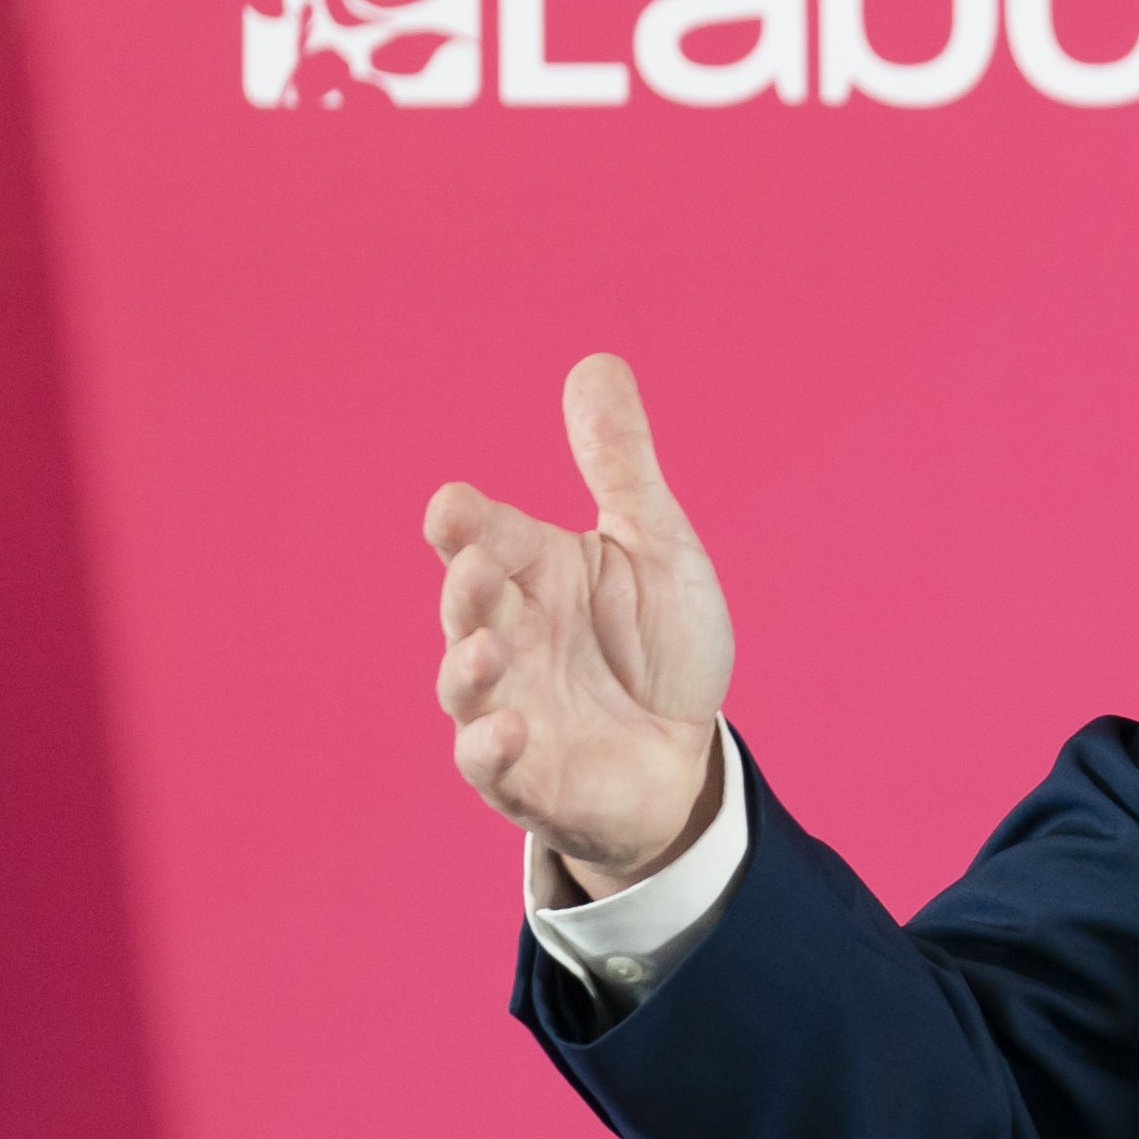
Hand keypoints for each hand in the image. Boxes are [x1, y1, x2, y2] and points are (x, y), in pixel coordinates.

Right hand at [425, 353, 737, 888]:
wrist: (684, 755)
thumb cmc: (659, 646)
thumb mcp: (655, 546)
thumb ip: (620, 463)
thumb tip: (597, 361)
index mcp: (534, 574)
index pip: (487, 537)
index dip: (467, 523)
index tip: (454, 504)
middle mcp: (508, 636)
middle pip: (469, 606)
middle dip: (468, 586)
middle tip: (477, 561)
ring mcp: (510, 708)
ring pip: (467, 687)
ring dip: (470, 667)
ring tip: (489, 647)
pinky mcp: (528, 778)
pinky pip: (494, 767)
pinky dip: (492, 750)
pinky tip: (508, 731)